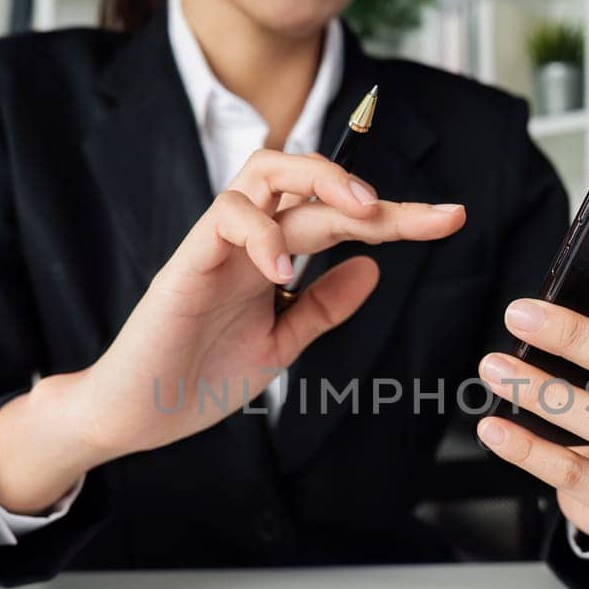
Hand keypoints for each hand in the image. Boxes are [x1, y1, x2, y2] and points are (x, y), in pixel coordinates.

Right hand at [0, 149, 465, 512]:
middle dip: (367, 187)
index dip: (397, 216)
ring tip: (363, 214)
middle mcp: (248, 241)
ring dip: (319, 182)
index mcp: (272, 258)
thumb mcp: (281, 344)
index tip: (451, 219)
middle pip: (307, 180)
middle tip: (417, 213)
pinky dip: (264, 235)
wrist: (136, 416)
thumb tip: (373, 268)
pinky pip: (226, 219)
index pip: (338, 217)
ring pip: (264, 172)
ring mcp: (216, 247)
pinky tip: (286, 268)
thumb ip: (322, 306)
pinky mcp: (186, 263)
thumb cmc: (198, 378)